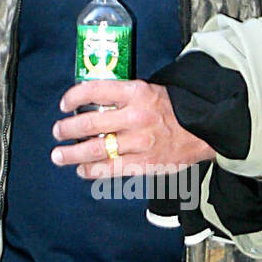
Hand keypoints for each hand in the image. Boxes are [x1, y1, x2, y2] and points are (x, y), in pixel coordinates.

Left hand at [50, 80, 214, 178]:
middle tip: (57, 132)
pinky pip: (111, 169)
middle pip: (90, 124)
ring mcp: (141, 142)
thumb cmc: (173, 110)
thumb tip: (90, 104)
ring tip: (58, 155)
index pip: (95, 90)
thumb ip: (123, 97)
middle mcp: (136, 116)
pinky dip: (92, 170)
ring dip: (72, 153)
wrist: (204, 131)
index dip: (74, 97)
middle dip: (67, 129)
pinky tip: (81, 169)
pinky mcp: (145, 163)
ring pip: (97, 150)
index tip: (64, 104)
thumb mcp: (150, 92)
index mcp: (137, 92)